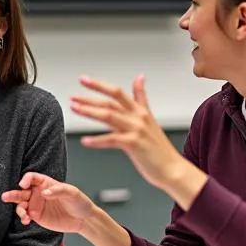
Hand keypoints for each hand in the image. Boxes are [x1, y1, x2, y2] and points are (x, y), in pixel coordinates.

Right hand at [1, 173, 96, 233]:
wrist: (83, 219)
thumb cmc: (79, 202)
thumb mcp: (72, 193)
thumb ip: (58, 190)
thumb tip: (44, 192)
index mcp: (45, 183)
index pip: (31, 178)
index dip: (25, 180)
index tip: (23, 185)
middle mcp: (38, 193)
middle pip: (22, 191)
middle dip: (13, 194)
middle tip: (5, 197)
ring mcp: (36, 204)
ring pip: (21, 204)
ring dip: (18, 208)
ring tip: (23, 215)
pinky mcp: (36, 216)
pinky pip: (25, 215)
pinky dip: (23, 217)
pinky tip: (25, 220)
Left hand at [71, 75, 207, 208]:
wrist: (172, 168)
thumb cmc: (159, 148)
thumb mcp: (149, 117)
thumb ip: (141, 97)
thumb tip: (139, 77)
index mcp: (140, 110)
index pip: (117, 92)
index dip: (99, 85)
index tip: (84, 80)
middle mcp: (138, 117)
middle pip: (110, 101)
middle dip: (89, 97)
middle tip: (73, 96)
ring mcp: (136, 130)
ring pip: (109, 115)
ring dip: (89, 111)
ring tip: (75, 109)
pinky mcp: (134, 144)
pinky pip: (112, 139)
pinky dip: (97, 140)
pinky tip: (85, 140)